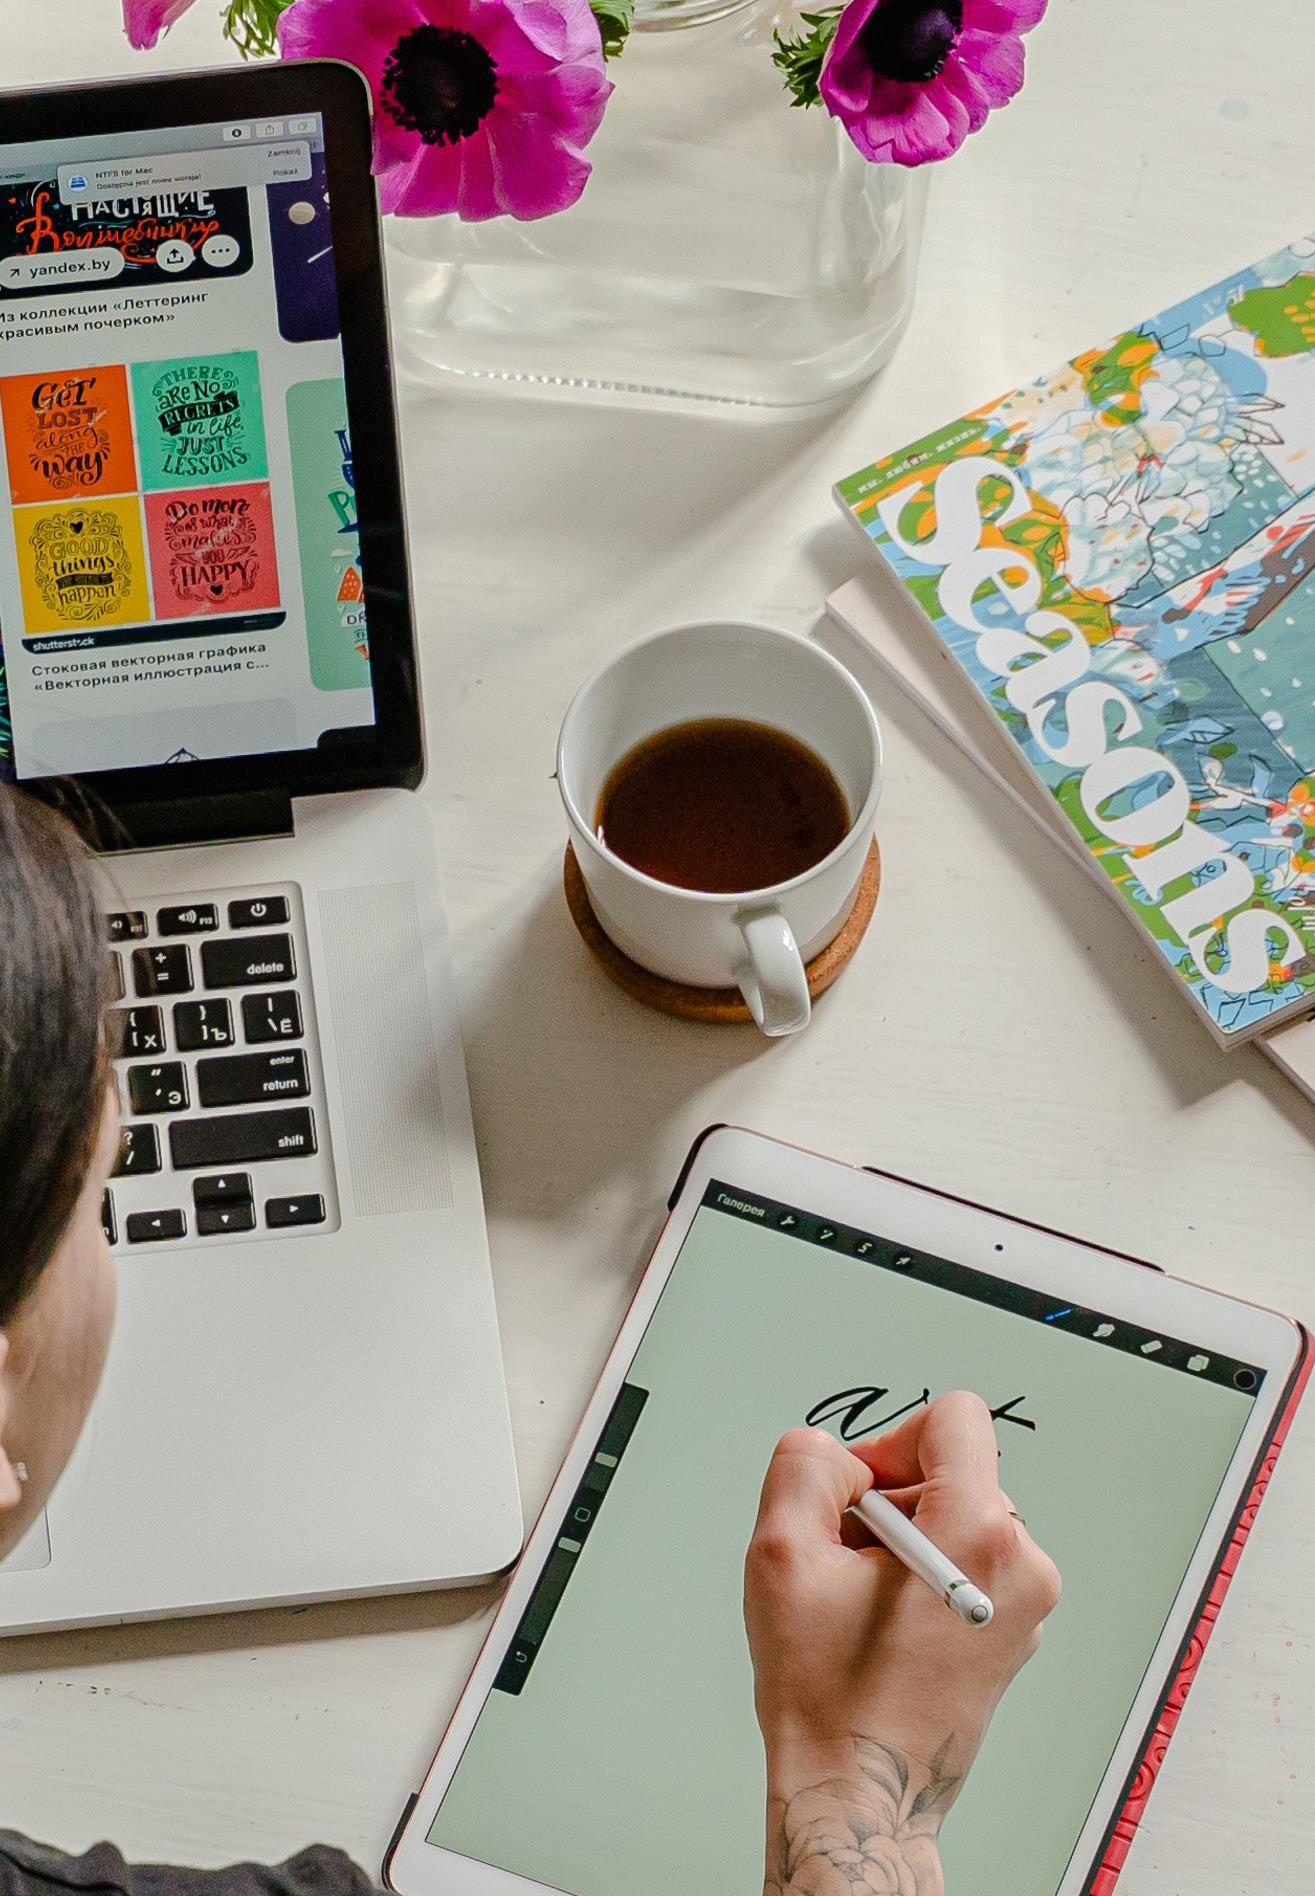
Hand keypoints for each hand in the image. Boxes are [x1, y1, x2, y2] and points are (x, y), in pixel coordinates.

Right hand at [743, 1393, 1059, 1894]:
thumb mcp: (782, 1552)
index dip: (890, 1438)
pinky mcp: (1015, 1630)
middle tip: (847, 1560)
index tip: (859, 1490)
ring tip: (862, 1600)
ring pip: (956, 1515)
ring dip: (902, 1539)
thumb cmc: (828, 1694)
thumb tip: (837, 1453)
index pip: (955, 1417)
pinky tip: (885, 1623)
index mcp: (979, 1533)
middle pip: (953, 1469)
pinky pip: (967, 1561)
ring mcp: (1026, 1604)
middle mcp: (1022, 1565)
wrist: (858, 1791)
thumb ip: (804, 1465)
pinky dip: (923, 1572)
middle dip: (890, 1498)